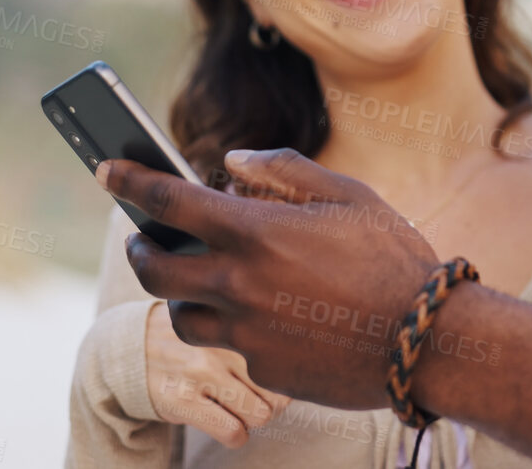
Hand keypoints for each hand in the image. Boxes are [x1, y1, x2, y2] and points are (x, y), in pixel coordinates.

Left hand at [97, 150, 441, 410]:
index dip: (130, 181)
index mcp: (257, 233)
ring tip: (202, 280)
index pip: (169, 202)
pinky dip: (238, 326)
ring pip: (184, 317)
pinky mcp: (263, 369)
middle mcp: (240, 285)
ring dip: (183, 295)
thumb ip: (283, 171)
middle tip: (143, 239)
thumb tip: (231, 161)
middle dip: (139, 249)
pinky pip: (233, 345)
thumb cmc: (392, 257)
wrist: (426, 341)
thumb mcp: (348, 194)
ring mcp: (248, 334)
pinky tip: (270, 315)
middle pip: (155, 270)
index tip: (105, 170)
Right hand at [144, 300, 288, 447]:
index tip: (275, 377)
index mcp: (235, 321)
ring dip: (253, 419)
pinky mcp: (182, 401)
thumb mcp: (220, 322)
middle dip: (273, 402)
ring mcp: (201, 373)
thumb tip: (301, 365)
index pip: (287, 355)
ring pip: (260, 414)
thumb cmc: (189, 338)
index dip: (287, 375)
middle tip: (254, 396)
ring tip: (237, 408)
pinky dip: (235, 434)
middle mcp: (221, 344)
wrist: (128, 348)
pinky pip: (233, 432)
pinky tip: (223, 422)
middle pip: (280, 390)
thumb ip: (254, 333)